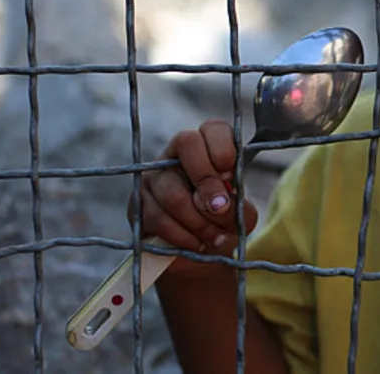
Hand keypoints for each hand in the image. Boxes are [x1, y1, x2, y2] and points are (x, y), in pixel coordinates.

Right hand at [128, 119, 259, 278]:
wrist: (201, 251)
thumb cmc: (224, 223)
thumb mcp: (241, 215)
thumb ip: (239, 207)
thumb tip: (219, 204)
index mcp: (209, 145)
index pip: (214, 128)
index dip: (223, 150)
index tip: (232, 176)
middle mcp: (178, 153)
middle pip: (187, 145)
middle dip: (208, 182)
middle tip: (220, 208)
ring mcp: (154, 175)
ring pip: (174, 192)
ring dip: (199, 221)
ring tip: (214, 237)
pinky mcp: (138, 202)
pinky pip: (159, 218)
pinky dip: (183, 236)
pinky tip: (196, 244)